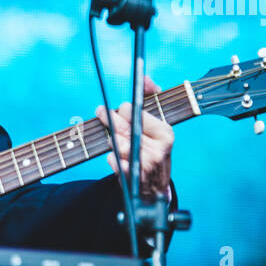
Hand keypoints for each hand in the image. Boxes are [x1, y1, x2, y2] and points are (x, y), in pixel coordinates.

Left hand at [94, 77, 173, 199]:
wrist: (155, 186)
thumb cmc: (155, 148)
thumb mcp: (160, 123)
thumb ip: (153, 97)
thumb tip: (145, 78)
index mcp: (165, 134)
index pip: (137, 115)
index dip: (125, 110)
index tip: (121, 108)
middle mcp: (157, 150)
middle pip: (124, 128)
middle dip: (109, 118)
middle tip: (100, 111)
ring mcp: (144, 165)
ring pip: (117, 143)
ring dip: (111, 138)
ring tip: (112, 136)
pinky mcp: (132, 177)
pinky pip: (113, 160)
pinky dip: (111, 157)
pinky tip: (115, 156)